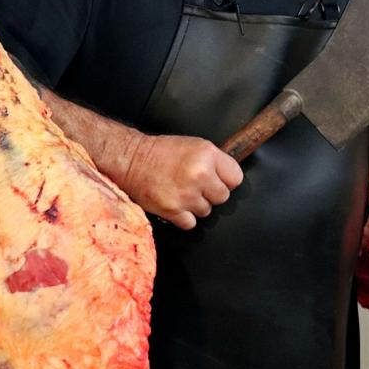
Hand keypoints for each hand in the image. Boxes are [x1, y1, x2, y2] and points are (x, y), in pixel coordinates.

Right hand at [121, 134, 243, 229]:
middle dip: (211, 193)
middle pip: (223, 197)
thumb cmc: (162, 152)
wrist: (132, 160)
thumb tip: (229, 177)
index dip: (226, 179)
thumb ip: (215, 161)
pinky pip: (191, 223)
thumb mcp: (194, 146)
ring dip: (196, 205)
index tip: (217, 179)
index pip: (236, 178)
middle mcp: (199, 174)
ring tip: (182, 191)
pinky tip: (176, 203)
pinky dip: (184, 217)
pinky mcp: (172, 210)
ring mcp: (186, 194)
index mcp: (207, 155)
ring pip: (206, 211)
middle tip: (196, 185)